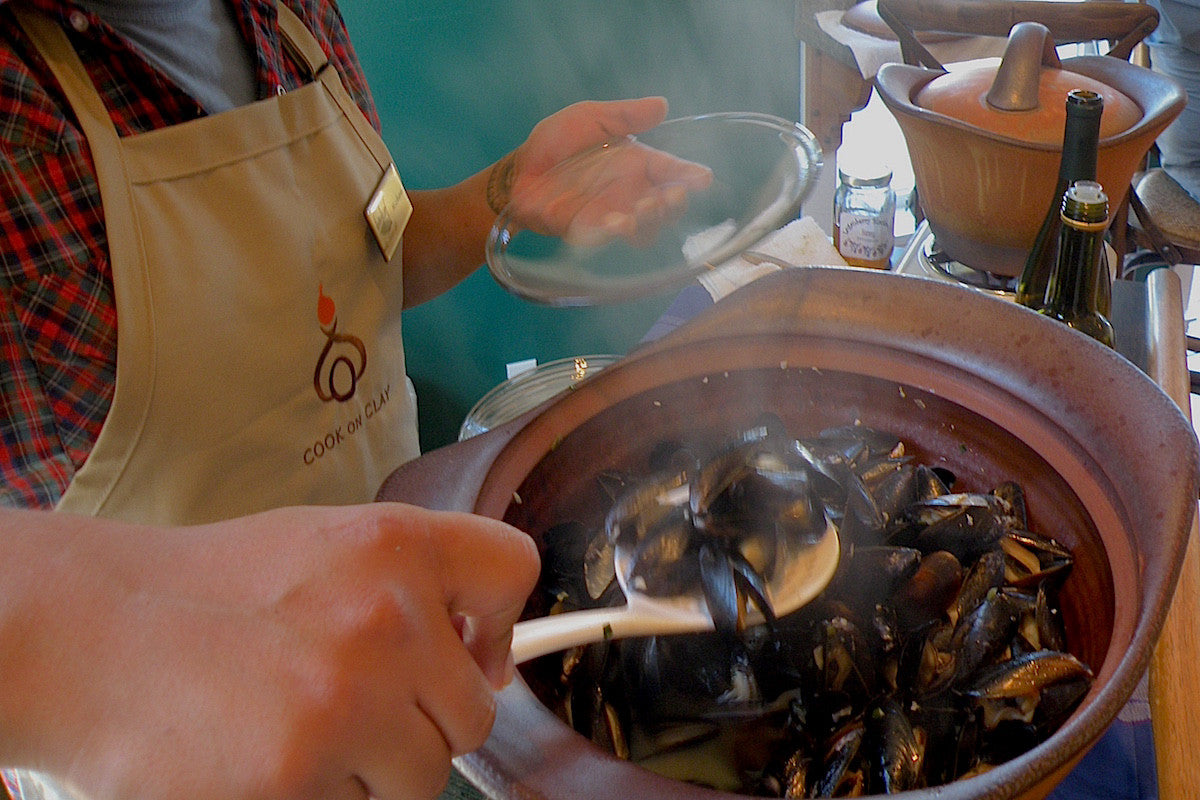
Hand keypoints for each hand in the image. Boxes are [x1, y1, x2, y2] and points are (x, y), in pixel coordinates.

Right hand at [1, 504, 539, 799]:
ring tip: (300, 729)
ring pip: (422, 777)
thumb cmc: (205, 592)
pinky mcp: (298, 777)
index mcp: (393, 544)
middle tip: (353, 708)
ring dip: (372, 769)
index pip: (512, 570)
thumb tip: (483, 647)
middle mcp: (386, 616)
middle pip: (474, 714)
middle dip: (422, 722)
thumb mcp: (321, 548)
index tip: (472, 653)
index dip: (500, 624)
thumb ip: (407, 585)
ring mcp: (345, 701)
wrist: (89, 628)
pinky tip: (267, 756)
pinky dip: (320, 793)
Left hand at [494, 97, 713, 245]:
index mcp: (637, 164)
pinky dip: (617, 232)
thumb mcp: (591, 117)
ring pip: (645, 231)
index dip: (691, 177)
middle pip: (666, 208)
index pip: (672, 172)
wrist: (520, 171)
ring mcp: (612, 215)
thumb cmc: (557, 143)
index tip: (703, 179)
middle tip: (670, 195)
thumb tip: (663, 104)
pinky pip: (610, 238)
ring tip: (643, 208)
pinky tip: (617, 221)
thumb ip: (624, 115)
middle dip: (674, 205)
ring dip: (649, 222)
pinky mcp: (589, 231)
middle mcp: (631, 192)